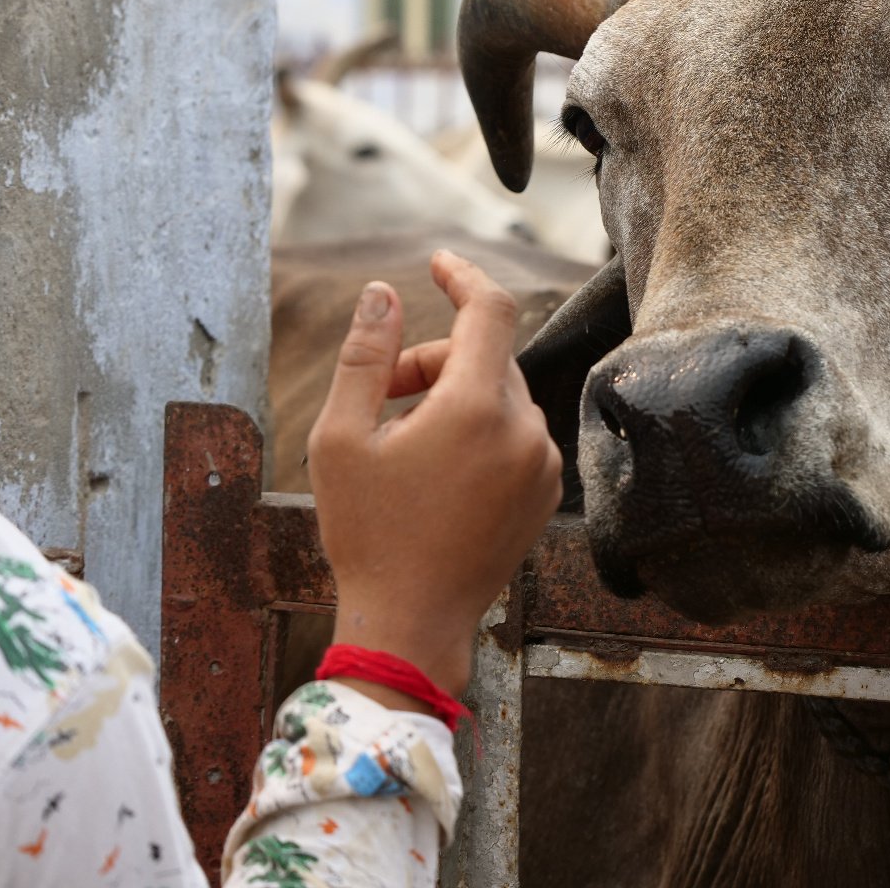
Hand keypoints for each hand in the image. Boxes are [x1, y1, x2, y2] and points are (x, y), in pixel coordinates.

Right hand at [307, 250, 561, 698]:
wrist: (412, 627)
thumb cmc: (368, 534)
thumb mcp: (342, 438)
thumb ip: (365, 356)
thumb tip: (381, 293)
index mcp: (477, 408)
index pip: (490, 309)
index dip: (463, 276)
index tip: (437, 263)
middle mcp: (525, 430)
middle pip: (485, 357)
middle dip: (432, 361)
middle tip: (380, 397)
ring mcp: (543, 464)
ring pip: (501, 396)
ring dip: (454, 397)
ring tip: (403, 444)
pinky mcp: (547, 493)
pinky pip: (516, 434)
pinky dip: (480, 431)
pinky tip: (437, 473)